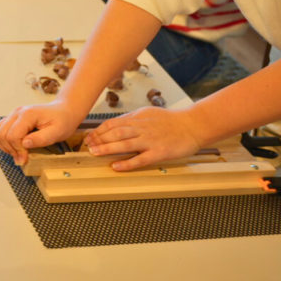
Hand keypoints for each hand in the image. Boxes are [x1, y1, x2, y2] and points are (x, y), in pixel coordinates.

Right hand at [0, 102, 83, 164]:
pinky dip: (3, 140)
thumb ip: (42, 138)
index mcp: (28, 114)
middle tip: (22, 158)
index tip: (25, 159)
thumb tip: (25, 144)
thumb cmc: (63, 121)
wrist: (64, 111)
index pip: (13, 135)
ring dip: (5, 145)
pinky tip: (14, 147)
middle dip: (10, 149)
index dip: (18, 150)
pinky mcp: (12, 118)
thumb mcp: (58, 132)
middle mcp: (17, 112)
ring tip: (18, 153)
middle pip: (2, 134)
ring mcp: (13, 114)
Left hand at [84, 107, 202, 170]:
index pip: (112, 124)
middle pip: (115, 133)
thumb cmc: (171, 120)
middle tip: (87, 146)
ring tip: (95, 153)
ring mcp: (150, 141)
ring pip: (124, 144)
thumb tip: (114, 124)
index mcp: (137, 118)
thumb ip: (131, 119)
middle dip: (99, 139)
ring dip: (107, 149)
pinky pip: (140, 159)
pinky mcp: (159, 152)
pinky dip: (127, 163)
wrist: (193, 125)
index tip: (89, 137)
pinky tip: (116, 166)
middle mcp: (141, 128)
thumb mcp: (148, 113)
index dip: (98, 131)